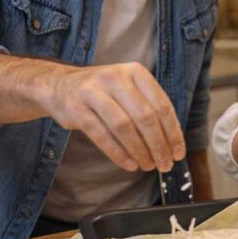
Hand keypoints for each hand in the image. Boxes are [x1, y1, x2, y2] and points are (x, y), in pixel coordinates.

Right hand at [45, 62, 184, 171]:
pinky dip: (118, 153)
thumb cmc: (103, 92)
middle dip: (158, 145)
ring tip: (148, 166)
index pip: (162, 105)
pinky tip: (129, 164)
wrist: (59, 85)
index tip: (178, 153)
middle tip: (165, 164)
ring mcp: (93, 92)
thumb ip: (149, 108)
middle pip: (145, 117)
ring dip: (139, 151)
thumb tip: (173, 141)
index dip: (173, 132)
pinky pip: (101, 135)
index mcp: (135, 72)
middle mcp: (115, 78)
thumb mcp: (128, 89)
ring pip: (124, 127)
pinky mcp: (76, 109)